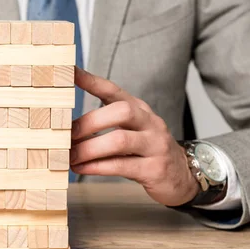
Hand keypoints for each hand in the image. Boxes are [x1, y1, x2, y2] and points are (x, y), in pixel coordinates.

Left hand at [70, 68, 198, 206]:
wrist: (182, 176)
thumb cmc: (147, 152)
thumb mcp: (131, 131)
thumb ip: (106, 125)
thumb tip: (67, 126)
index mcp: (140, 110)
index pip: (114, 90)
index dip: (92, 81)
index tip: (71, 72)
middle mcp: (150, 123)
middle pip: (120, 112)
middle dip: (89, 122)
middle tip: (66, 135)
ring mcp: (155, 145)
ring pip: (120, 140)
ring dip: (89, 148)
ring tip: (71, 157)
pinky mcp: (155, 169)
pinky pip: (122, 166)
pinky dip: (97, 167)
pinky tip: (82, 169)